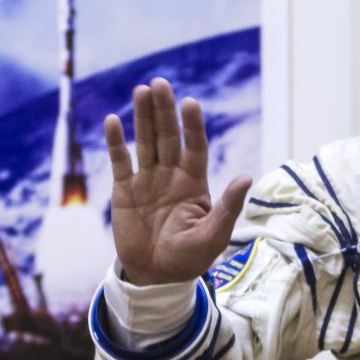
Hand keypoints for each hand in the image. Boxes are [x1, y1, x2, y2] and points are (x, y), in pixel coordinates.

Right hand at [104, 77, 251, 285]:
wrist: (155, 276)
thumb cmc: (189, 258)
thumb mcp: (213, 235)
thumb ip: (227, 206)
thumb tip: (247, 176)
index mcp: (195, 183)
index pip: (195, 147)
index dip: (193, 125)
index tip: (190, 103)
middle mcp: (171, 175)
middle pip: (168, 137)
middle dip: (164, 110)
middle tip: (159, 83)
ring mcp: (147, 180)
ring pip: (146, 142)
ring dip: (142, 118)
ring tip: (141, 90)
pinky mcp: (124, 190)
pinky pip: (121, 162)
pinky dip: (116, 142)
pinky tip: (113, 121)